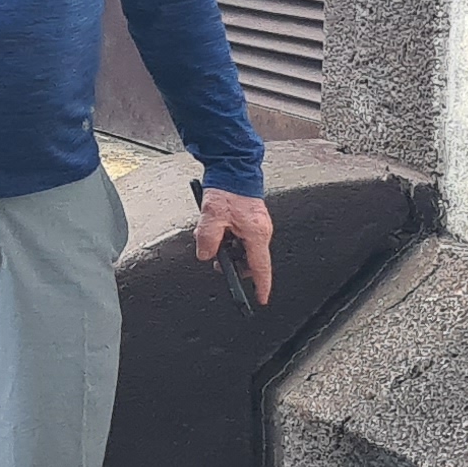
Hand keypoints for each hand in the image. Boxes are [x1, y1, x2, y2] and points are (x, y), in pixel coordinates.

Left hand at [194, 186, 276, 307]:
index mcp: (256, 234)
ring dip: (229, 250)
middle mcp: (261, 231)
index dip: (261, 286)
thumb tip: (206, 256)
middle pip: (251, 260)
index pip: (260, 268)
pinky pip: (243, 238)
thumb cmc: (227, 188)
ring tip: (213, 240)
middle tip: (218, 262)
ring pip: (245, 249)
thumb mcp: (211, 217)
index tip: (261, 299)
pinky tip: (217, 231)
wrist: (233, 167)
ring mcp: (257, 225)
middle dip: (235, 264)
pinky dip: (230, 239)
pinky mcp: (251, 219)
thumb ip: (207, 240)